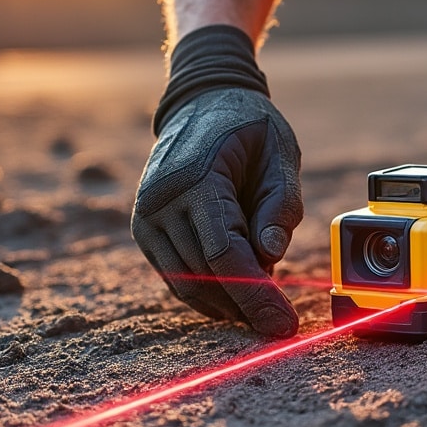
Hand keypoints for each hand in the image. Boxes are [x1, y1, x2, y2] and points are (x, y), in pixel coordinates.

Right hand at [132, 87, 302, 336]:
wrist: (203, 101)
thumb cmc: (250, 126)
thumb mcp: (282, 154)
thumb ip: (281, 204)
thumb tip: (270, 256)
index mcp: (196, 177)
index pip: (224, 253)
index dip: (256, 295)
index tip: (283, 324)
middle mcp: (161, 199)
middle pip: (205, 275)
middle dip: (246, 307)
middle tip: (281, 325)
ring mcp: (146, 216)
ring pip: (186, 284)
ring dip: (226, 304)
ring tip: (262, 308)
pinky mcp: (144, 228)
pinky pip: (174, 275)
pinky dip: (205, 294)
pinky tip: (236, 298)